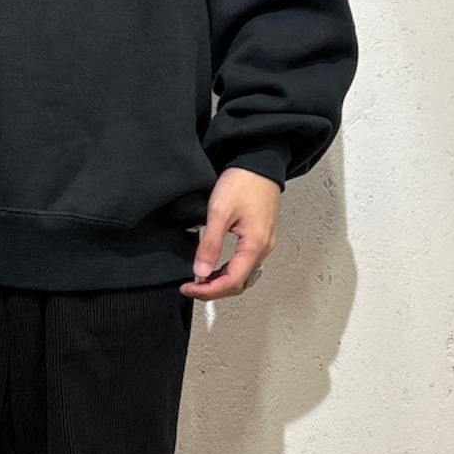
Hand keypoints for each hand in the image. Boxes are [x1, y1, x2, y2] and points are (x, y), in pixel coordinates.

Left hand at [179, 166, 279, 300]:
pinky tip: (215, 267)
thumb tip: (201, 272)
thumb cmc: (243, 182)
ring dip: (221, 281)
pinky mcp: (260, 236)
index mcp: (255, 245)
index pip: (232, 282)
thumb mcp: (219, 212)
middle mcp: (263, 248)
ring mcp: (264, 243)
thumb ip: (210, 245)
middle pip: (239, 283)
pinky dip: (229, 271)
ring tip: (200, 279)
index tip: (189, 288)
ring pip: (243, 275)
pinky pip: (246, 264)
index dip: (208, 291)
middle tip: (191, 287)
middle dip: (214, 290)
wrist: (259, 162)